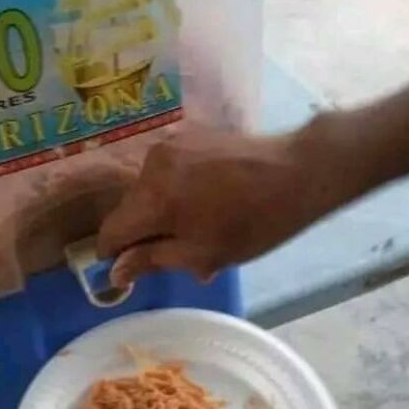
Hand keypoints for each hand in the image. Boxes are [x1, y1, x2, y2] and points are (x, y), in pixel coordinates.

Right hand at [98, 118, 362, 285]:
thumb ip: (152, 260)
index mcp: (152, 198)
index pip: (110, 232)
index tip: (129, 271)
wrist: (298, 172)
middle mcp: (150, 165)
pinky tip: (207, 205)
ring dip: (163, 214)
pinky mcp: (188, 136)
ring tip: (200, 231)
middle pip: (129, 210)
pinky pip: (168, 173)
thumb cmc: (254, 223)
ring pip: (149, 191)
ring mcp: (169, 145)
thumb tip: (116, 272)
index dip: (114, 256)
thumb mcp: (202, 253)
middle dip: (145, 235)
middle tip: (180, 257)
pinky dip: (177, 193)